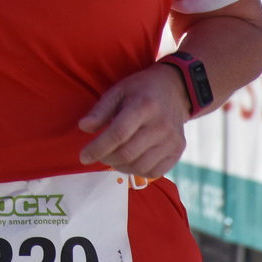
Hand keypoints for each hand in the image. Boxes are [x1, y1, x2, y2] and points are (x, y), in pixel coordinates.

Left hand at [78, 63, 191, 178]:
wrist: (175, 90)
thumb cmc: (141, 90)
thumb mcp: (118, 91)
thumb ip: (100, 110)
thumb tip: (83, 127)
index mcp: (144, 106)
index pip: (118, 134)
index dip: (98, 148)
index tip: (84, 156)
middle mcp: (161, 126)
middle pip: (128, 153)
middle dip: (106, 158)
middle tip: (97, 155)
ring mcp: (172, 140)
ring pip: (140, 166)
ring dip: (119, 166)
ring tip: (112, 157)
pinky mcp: (178, 151)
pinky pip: (154, 172)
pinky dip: (136, 171)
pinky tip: (129, 161)